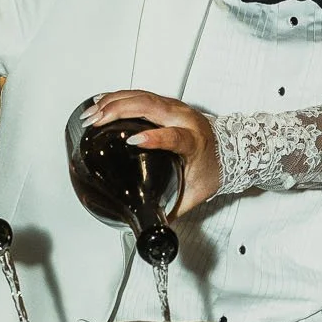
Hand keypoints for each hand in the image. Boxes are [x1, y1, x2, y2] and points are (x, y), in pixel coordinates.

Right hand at [82, 90, 221, 215]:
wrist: (230, 149)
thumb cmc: (213, 169)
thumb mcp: (196, 193)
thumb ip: (173, 209)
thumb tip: (151, 226)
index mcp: (194, 141)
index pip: (175, 135)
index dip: (155, 137)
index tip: (134, 142)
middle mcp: (185, 119)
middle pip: (150, 105)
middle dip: (119, 111)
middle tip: (95, 122)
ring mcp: (175, 107)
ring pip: (142, 96)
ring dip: (113, 102)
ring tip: (91, 114)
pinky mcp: (166, 103)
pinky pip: (140, 94)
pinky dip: (118, 97)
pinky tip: (100, 102)